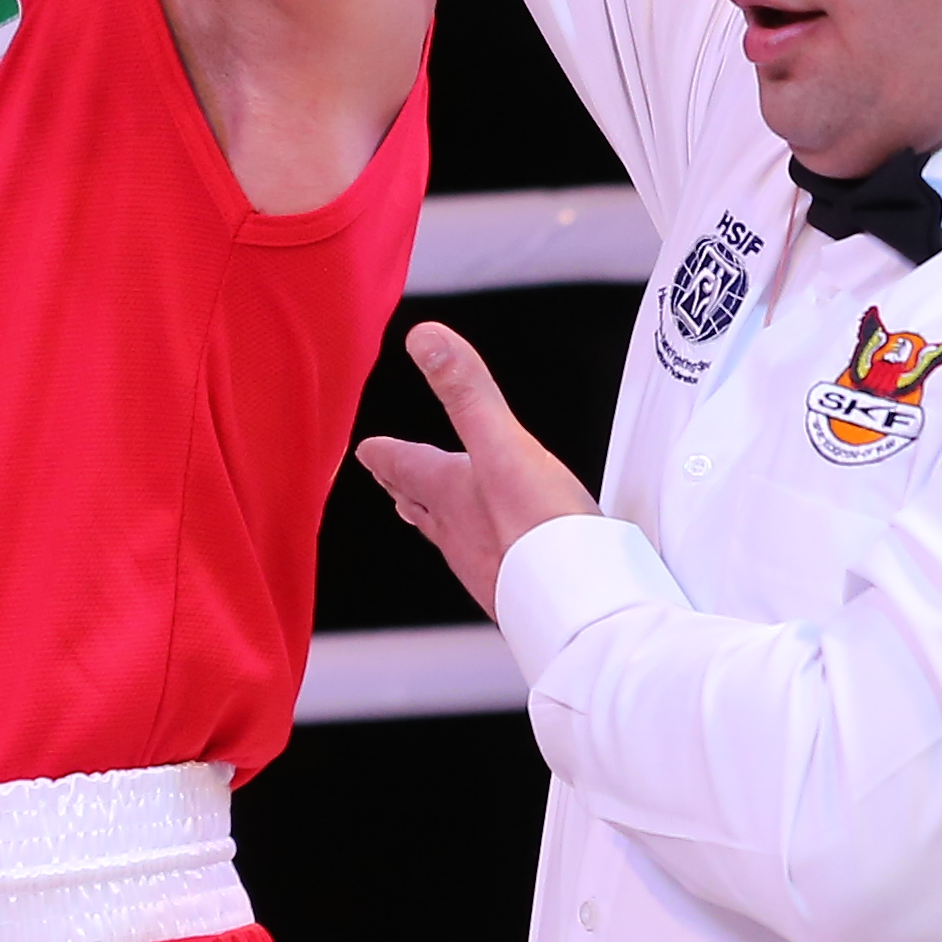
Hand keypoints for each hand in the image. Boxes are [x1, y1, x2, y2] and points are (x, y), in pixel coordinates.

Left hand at [354, 319, 598, 616]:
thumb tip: (425, 338)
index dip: (384, 454)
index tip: (366, 450)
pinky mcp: (517, 589)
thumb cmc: (537, 527)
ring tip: (426, 514)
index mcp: (449, 492)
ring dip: (435, 520)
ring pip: (450, 536)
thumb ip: (465, 390)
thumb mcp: (501, 443)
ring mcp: (486, 566)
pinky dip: (481, 547)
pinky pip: (488, 561)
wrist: (576, 603)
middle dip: (403, 488)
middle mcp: (459, 532)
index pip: (404, 465)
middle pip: (420, 505)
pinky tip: (497, 551)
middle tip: (388, 482)